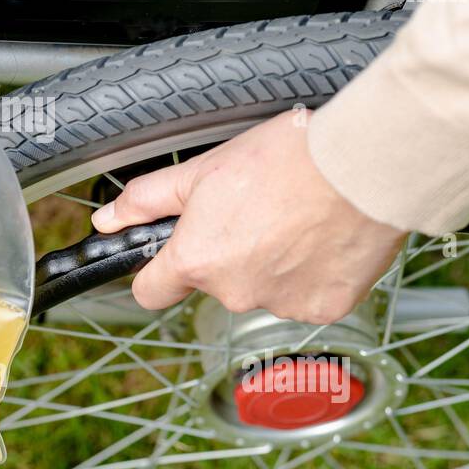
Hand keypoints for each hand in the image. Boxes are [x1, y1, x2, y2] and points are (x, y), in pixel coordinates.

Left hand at [90, 109, 406, 323]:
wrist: (361, 166)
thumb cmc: (286, 159)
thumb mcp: (203, 170)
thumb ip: (149, 200)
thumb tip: (107, 220)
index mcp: (197, 260)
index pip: (152, 291)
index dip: (158, 272)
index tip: (171, 256)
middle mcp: (234, 293)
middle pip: (216, 282)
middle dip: (230, 252)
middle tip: (257, 210)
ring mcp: (281, 304)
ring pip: (264, 288)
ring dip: (273, 262)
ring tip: (296, 218)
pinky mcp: (324, 309)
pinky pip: (306, 295)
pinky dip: (312, 272)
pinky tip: (322, 237)